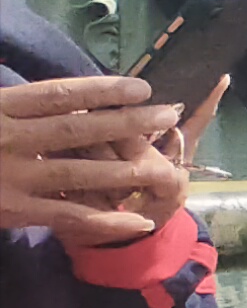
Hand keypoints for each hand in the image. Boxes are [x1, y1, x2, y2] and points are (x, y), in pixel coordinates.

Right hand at [0, 76, 185, 244]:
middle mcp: (7, 137)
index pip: (57, 94)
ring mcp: (11, 175)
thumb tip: (61, 100)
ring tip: (165, 167)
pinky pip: (68, 214)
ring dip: (127, 170)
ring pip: (80, 171)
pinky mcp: (12, 209)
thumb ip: (15, 107)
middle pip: (79, 128)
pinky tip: (139, 221)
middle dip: (128, 122)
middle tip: (169, 114)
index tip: (140, 87)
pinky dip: (106, 220)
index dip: (101, 89)